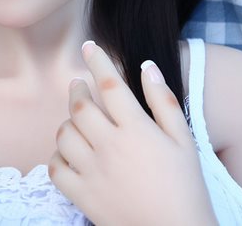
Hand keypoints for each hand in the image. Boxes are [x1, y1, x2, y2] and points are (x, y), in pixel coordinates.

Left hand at [49, 41, 216, 225]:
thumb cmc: (185, 188)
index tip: (89, 45)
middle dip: (76, 88)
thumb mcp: (184, 141)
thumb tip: (147, 66)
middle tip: (79, 83)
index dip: (98, 60)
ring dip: (68, 122)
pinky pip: (56, 168)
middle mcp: (110, 147)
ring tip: (77, 119)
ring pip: (65, 134)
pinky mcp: (82, 195)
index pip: (110, 84)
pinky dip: (58, 156)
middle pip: (80, 106)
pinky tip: (69, 152)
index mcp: (137, 130)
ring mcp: (92, 172)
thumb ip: (163, 101)